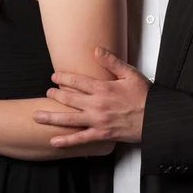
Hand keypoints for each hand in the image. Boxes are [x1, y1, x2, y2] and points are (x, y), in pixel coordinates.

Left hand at [33, 47, 150, 145]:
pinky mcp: (102, 135)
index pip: (76, 81)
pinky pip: (81, 139)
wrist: (156, 118)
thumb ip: (111, 62)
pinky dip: (66, 141)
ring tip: (37, 116)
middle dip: (54, 95)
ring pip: (69, 119)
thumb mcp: (130, 73)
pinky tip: (54, 141)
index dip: (63, 78)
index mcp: (102, 88)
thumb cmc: (144, 96)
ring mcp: (97, 121)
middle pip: (69, 99)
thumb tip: (96, 50)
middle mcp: (97, 105)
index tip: (54, 76)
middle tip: (46, 93)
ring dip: (51, 117)